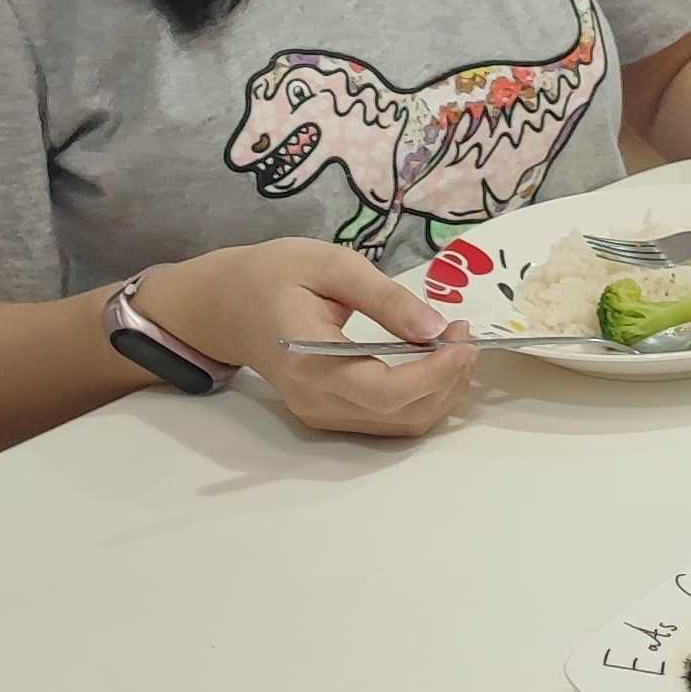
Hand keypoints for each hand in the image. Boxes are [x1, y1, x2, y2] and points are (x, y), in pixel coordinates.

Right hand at [140, 241, 474, 443]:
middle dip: (448, 379)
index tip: (463, 337)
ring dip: (441, 392)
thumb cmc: (274, 275)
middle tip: (465, 334)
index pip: (387, 391)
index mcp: (311, 364)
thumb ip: (383, 297)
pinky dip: (423, 398)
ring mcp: (322, 415)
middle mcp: (317, 403)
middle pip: (402, 415)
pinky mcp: (330, 416)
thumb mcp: (331, 266)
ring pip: (401, 425)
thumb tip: (435, 326)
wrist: (225, 303)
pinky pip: (388, 421)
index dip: (437, 372)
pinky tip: (434, 362)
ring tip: (455, 345)